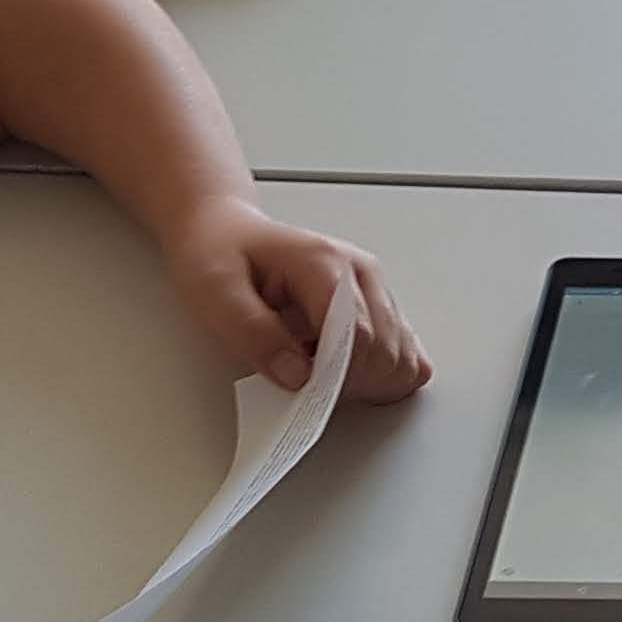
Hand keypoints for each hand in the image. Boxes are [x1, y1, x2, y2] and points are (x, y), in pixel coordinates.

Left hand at [159, 199, 432, 398]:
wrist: (224, 230)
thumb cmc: (219, 255)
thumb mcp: (215, 292)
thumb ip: (254, 334)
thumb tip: (296, 376)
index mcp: (325, 264)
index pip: (360, 338)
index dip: (334, 379)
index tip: (301, 391)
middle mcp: (361, 273)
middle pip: (387, 352)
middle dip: (348, 385)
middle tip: (302, 385)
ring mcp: (374, 288)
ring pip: (402, 356)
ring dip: (366, 383)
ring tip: (319, 375)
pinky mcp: (378, 304)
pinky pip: (405, 353)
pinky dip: (381, 376)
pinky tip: (343, 374)